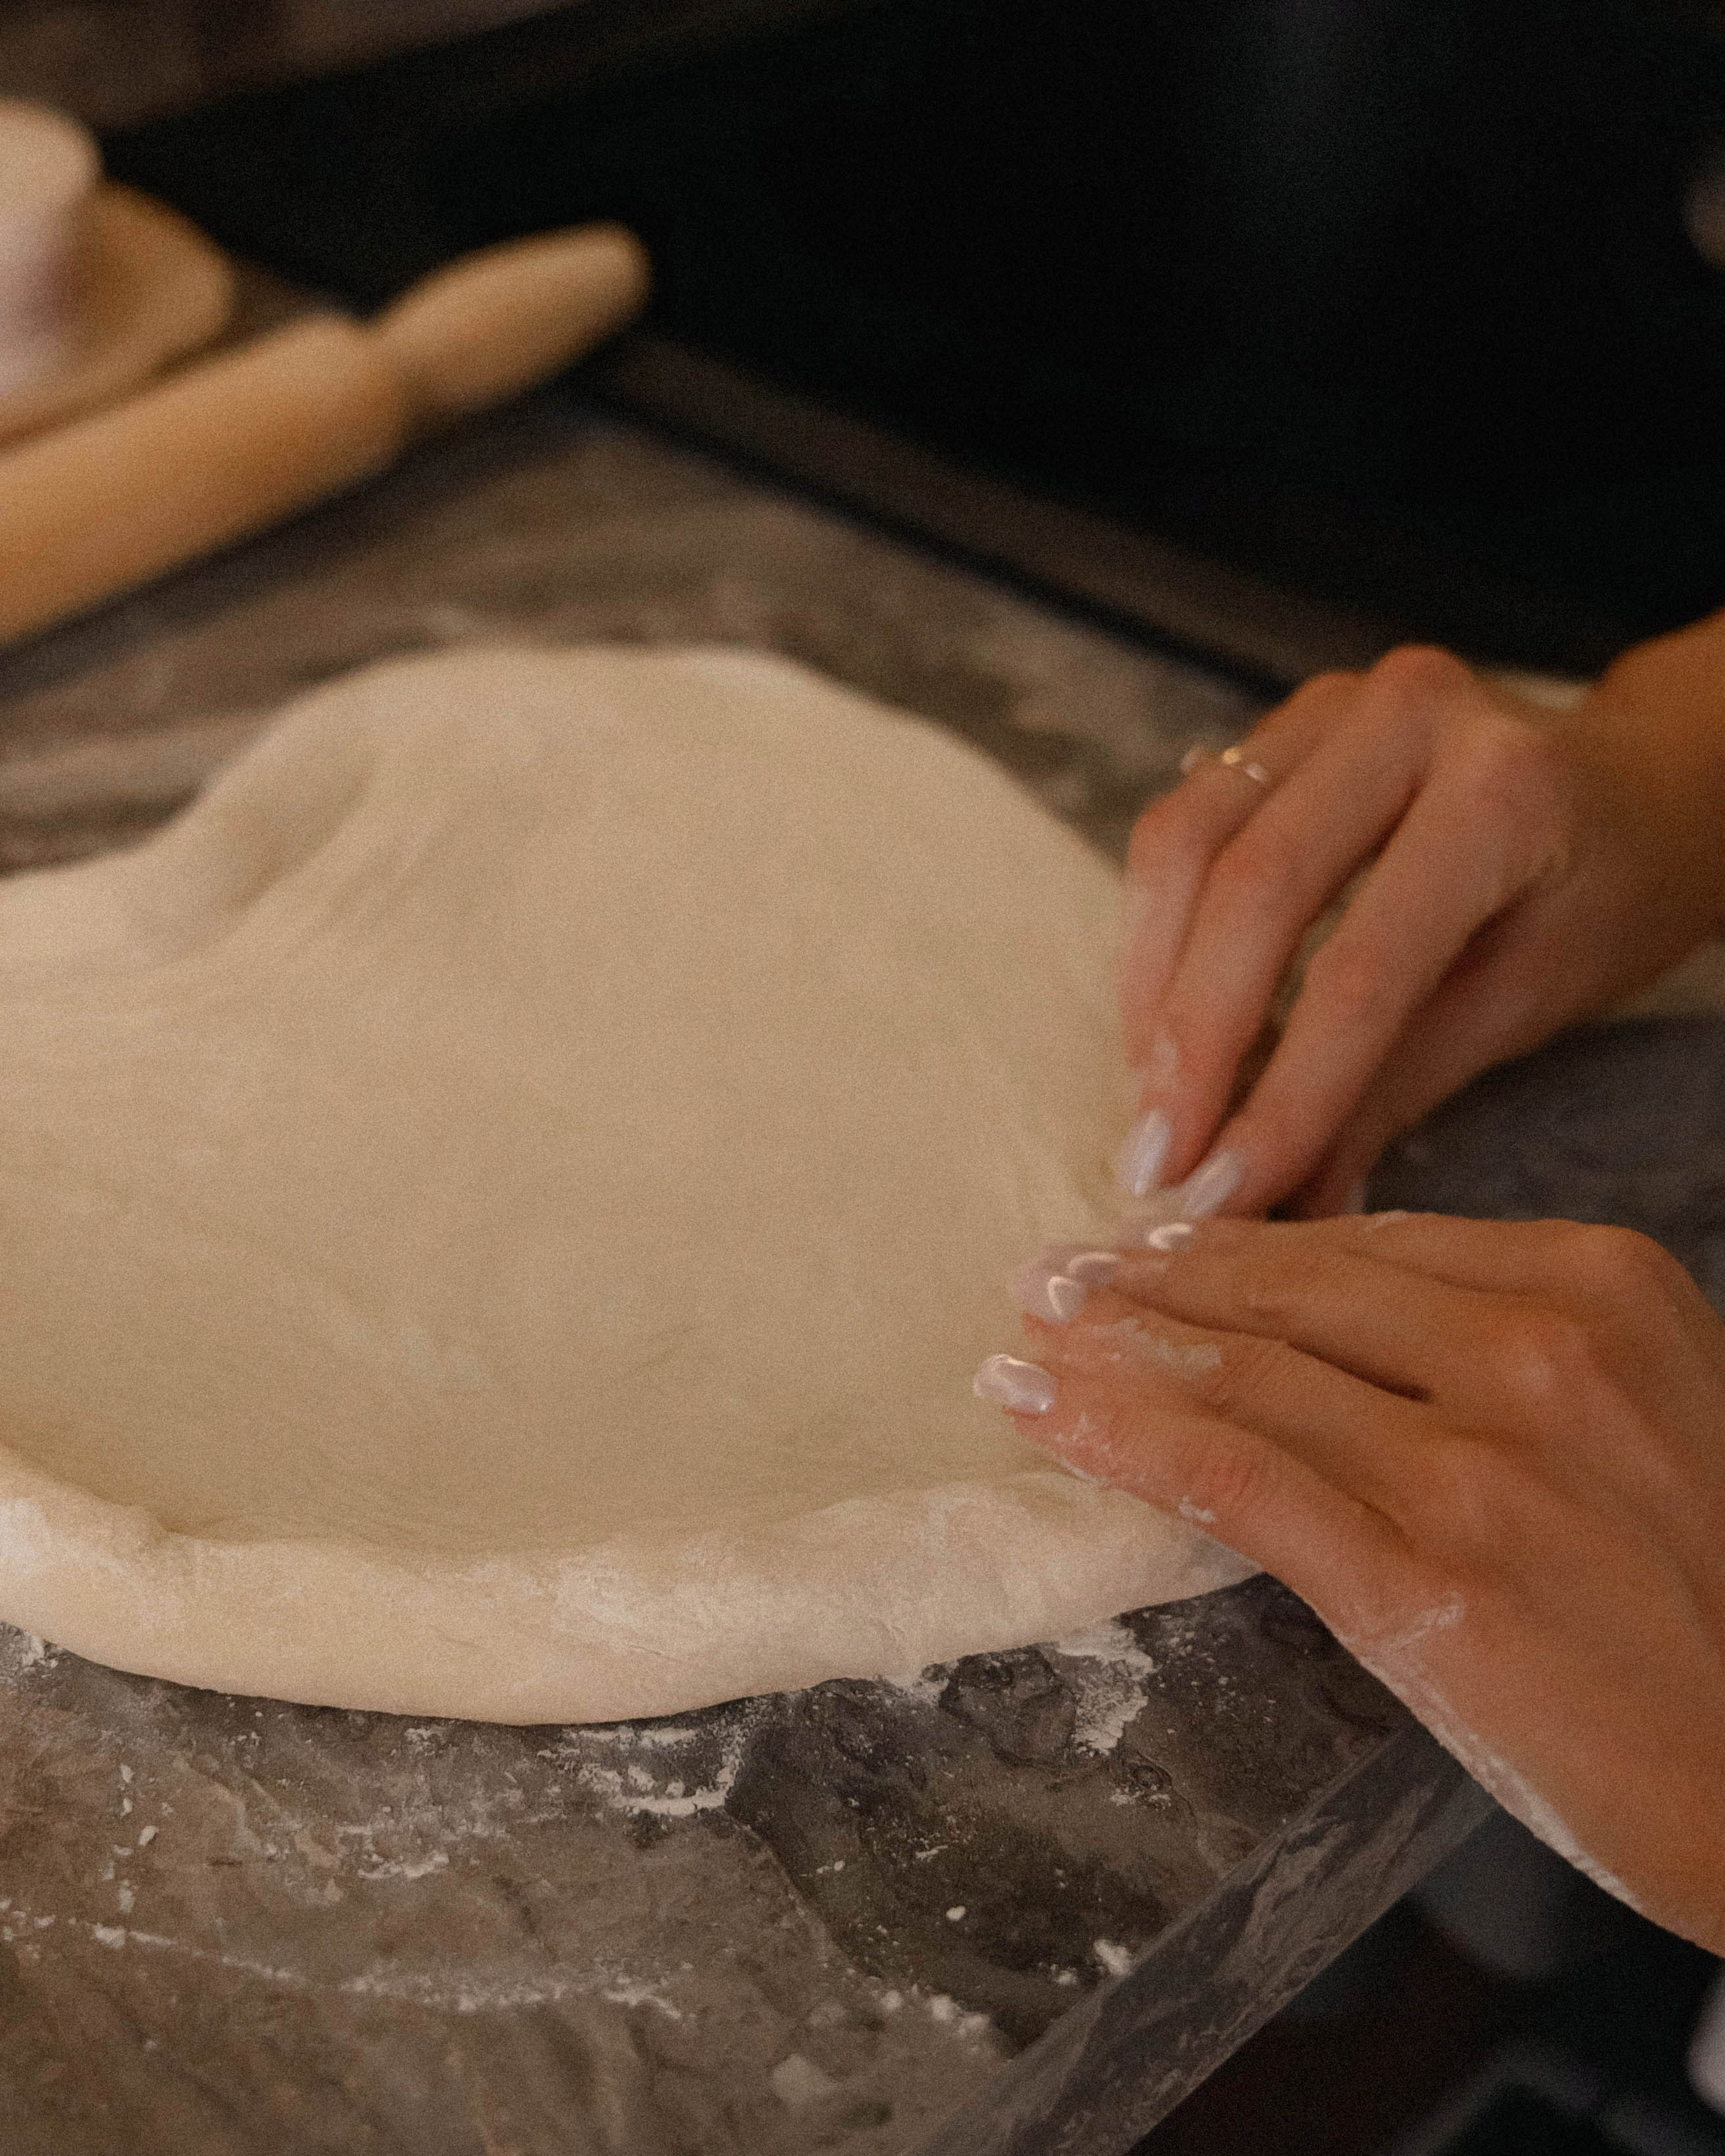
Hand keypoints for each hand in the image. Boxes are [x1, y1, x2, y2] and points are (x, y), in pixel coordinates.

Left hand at [981, 1214, 1724, 1949]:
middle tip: (1054, 1275)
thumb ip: (1508, 1349)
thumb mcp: (1638, 1418)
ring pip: (1245, 1376)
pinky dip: (1116, 1434)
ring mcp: (1480, 1468)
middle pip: (1293, 1295)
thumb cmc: (1710, 1597)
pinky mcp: (1424, 1581)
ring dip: (1110, 1348)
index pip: (1369, 1246)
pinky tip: (1038, 1407)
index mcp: (1602, 1287)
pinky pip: (1233, 1477)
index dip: (1238, 1246)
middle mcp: (1541, 1354)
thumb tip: (1335, 1308)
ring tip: (1029, 1334)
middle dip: (1151, 1282)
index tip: (1150, 1244)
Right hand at [1117, 638, 1724, 1220]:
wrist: (1641, 782)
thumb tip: (1288, 1207)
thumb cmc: (1606, 895)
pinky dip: (1156, 933)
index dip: (1282, 1095)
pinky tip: (1159, 1021)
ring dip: (1151, 988)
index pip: (1362, 970)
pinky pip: (1182, 825)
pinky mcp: (1284, 720)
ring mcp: (1334, 702)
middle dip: (1190, 1046)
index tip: (1223, 1193)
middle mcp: (1413, 716)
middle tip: (1156, 1162)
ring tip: (1148, 1098)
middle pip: (1253, 889)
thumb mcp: (1529, 1001)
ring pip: (1186, 844)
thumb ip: (1398, 1091)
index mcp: (1507, 794)